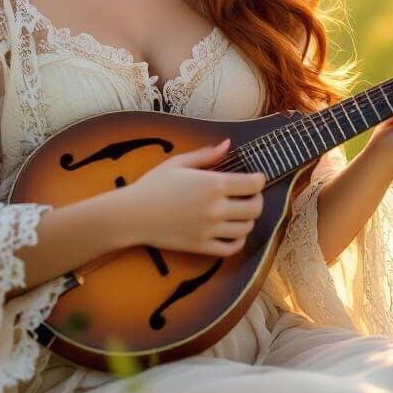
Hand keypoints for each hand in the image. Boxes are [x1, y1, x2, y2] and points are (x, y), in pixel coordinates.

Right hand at [121, 138, 265, 256]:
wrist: (132, 215)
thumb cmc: (153, 185)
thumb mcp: (178, 163)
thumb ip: (206, 155)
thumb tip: (227, 144)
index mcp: (213, 184)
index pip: (253, 184)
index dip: (259, 180)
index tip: (255, 178)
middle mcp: (216, 208)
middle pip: (255, 208)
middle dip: (257, 199)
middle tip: (249, 195)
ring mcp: (210, 230)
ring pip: (246, 228)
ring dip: (248, 219)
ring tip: (239, 212)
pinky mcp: (202, 246)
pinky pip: (232, 248)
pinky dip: (239, 240)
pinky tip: (232, 231)